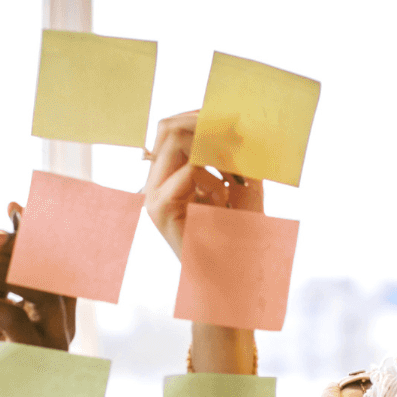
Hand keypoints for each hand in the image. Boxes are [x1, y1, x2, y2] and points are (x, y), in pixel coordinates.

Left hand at [0, 202, 76, 396]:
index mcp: (49, 308)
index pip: (54, 263)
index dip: (40, 233)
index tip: (14, 207)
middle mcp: (59, 326)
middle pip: (55, 275)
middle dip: (25, 248)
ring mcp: (51, 345)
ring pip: (43, 295)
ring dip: (6, 274)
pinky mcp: (32, 362)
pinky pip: (15, 321)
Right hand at [142, 110, 264, 257]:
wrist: (232, 280)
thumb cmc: (239, 238)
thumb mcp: (242, 185)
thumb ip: (236, 154)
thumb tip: (237, 118)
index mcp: (172, 176)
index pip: (173, 129)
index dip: (203, 116)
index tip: (236, 117)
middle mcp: (157, 184)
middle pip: (167, 128)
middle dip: (205, 120)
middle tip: (238, 126)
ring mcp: (154, 197)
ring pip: (172, 140)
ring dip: (212, 140)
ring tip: (240, 150)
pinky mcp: (161, 211)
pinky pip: (188, 171)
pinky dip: (215, 168)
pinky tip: (232, 182)